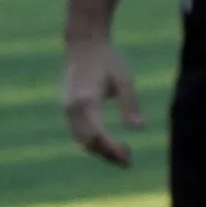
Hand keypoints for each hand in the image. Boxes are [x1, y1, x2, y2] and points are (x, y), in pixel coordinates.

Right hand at [60, 28, 139, 167]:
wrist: (83, 44)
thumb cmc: (108, 59)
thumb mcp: (124, 79)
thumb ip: (129, 104)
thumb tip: (139, 128)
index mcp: (85, 100)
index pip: (97, 134)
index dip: (112, 149)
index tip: (128, 157)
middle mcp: (72, 107)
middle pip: (87, 141)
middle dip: (107, 154)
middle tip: (129, 161)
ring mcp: (67, 108)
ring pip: (80, 139)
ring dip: (100, 150)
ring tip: (123, 157)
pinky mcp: (68, 107)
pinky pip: (78, 131)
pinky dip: (92, 142)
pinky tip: (110, 145)